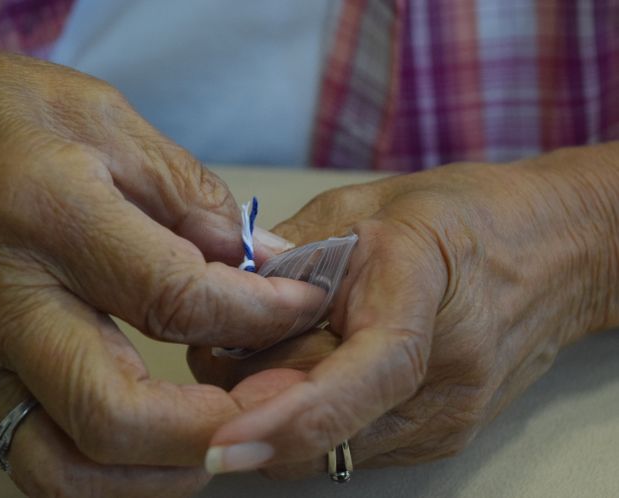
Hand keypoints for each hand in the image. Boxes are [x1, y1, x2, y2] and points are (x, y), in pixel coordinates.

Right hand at [0, 34, 319, 495]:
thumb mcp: (104, 119)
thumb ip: (187, 195)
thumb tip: (252, 260)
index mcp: (46, 214)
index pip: (172, 296)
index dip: (255, 313)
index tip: (298, 305)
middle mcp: (2, 298)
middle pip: (113, 412)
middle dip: (212, 427)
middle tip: (269, 406)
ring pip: (62, 468)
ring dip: (155, 475)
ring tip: (216, 439)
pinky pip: (31, 458)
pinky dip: (103, 473)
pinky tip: (150, 446)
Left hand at [190, 148, 618, 476]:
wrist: (549, 253)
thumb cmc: (456, 217)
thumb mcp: (361, 207)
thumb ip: (287, 254)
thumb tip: (222, 302)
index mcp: (424, 299)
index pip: (366, 376)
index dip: (292, 416)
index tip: (224, 445)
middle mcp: (446, 382)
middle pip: (324, 427)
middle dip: (249, 397)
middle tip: (224, 339)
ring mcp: (445, 421)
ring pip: (328, 450)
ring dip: (276, 411)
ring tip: (276, 344)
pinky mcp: (436, 439)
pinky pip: (346, 447)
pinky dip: (307, 418)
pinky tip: (310, 366)